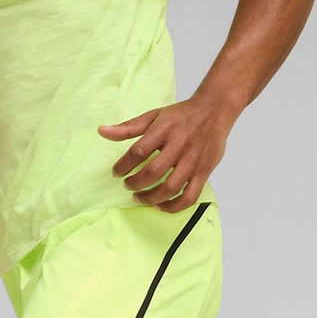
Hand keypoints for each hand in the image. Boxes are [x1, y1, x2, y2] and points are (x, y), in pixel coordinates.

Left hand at [98, 96, 232, 211]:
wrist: (214, 111)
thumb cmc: (181, 115)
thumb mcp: (154, 115)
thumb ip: (128, 127)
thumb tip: (102, 131)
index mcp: (164, 130)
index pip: (139, 151)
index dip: (123, 165)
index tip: (116, 172)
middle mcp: (179, 145)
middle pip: (153, 172)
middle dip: (135, 183)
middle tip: (128, 186)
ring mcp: (193, 161)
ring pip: (170, 188)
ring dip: (151, 197)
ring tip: (140, 197)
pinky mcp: (204, 172)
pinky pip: (190, 197)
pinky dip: (174, 206)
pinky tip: (161, 205)